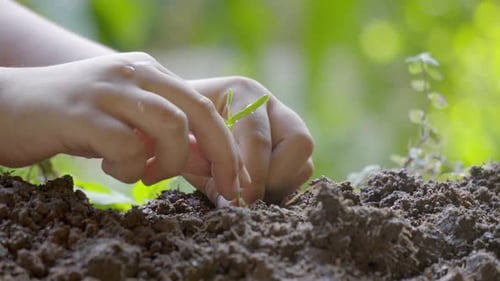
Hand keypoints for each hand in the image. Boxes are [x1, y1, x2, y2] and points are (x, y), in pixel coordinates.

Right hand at [0, 52, 244, 201]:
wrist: (6, 106)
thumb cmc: (73, 119)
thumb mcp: (127, 124)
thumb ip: (165, 136)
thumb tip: (208, 161)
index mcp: (150, 73)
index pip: (205, 106)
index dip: (227, 145)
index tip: (236, 179)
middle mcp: (134, 73)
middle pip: (199, 112)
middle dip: (222, 155)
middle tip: (226, 188)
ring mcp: (108, 89)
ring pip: (170, 125)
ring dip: (170, 161)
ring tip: (147, 172)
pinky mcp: (81, 113)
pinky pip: (127, 146)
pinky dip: (129, 167)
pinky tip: (110, 165)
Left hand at [183, 77, 313, 204]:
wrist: (180, 117)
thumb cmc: (178, 127)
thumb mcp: (183, 142)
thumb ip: (204, 168)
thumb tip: (232, 203)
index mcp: (242, 93)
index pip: (258, 138)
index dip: (250, 176)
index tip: (234, 202)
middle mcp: (271, 104)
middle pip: (298, 143)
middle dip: (272, 178)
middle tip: (244, 199)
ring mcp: (286, 123)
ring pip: (304, 160)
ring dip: (279, 185)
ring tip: (247, 195)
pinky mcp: (291, 146)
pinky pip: (302, 172)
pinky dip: (281, 187)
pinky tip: (254, 190)